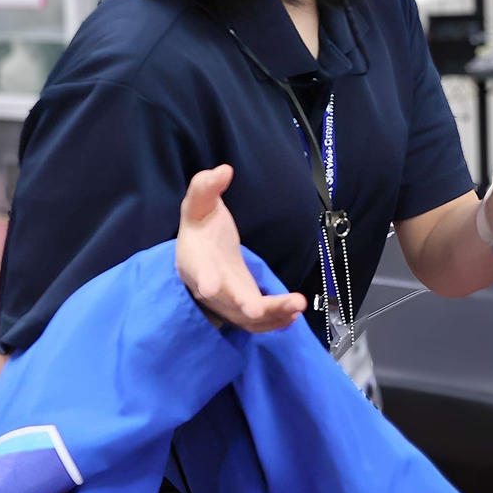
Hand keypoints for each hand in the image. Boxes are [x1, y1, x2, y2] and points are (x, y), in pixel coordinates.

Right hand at [176, 164, 306, 331]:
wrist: (200, 252)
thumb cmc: (201, 226)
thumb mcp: (199, 203)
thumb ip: (206, 187)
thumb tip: (224, 170)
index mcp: (196, 260)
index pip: (197, 270)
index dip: (202, 278)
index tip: (207, 287)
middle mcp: (211, 287)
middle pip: (227, 301)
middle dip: (243, 305)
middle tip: (257, 309)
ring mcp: (228, 302)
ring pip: (247, 318)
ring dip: (271, 315)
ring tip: (297, 305)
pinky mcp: (244, 309)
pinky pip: (259, 323)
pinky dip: (276, 321)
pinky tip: (296, 312)